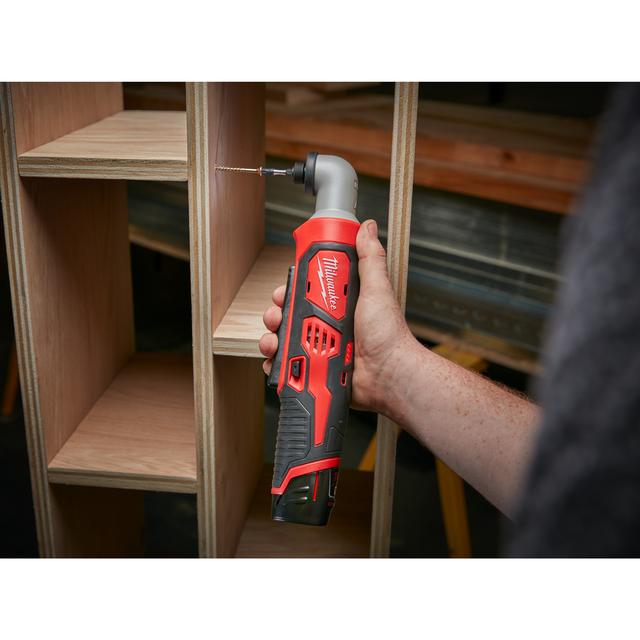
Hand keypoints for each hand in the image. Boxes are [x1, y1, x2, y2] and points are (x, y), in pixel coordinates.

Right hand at [259, 219, 414, 413]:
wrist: (390, 376)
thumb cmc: (388, 336)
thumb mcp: (376, 290)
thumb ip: (370, 259)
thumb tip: (368, 228)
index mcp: (339, 306)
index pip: (305, 292)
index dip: (289, 291)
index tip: (282, 291)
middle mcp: (328, 326)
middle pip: (290, 316)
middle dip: (276, 315)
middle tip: (276, 317)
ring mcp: (320, 349)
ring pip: (284, 341)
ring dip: (272, 340)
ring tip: (274, 342)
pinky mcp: (315, 371)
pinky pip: (289, 368)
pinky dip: (278, 365)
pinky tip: (276, 363)